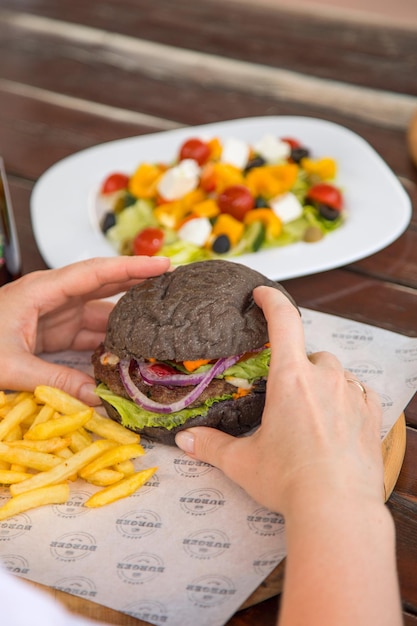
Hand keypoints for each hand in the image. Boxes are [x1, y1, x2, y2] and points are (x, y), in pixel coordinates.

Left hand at [0, 255, 169, 404]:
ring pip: (99, 315)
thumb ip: (56, 381)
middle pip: (104, 287)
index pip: (96, 273)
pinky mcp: (52, 336)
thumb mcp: (10, 366)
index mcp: (42, 291)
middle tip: (173, 289)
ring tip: (158, 329)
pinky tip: (126, 355)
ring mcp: (54, 317)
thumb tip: (100, 399)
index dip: (131, 267)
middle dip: (138, 286)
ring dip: (125, 324)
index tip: (163, 264)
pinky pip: (88, 337)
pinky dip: (107, 345)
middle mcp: (53, 299)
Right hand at [176, 286, 383, 514]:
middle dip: (296, 369)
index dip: (271, 300)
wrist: (337, 507)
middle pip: (309, 355)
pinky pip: (360, 393)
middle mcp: (324, 378)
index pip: (283, 321)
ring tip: (310, 414)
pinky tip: (338, 420)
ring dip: (322, 384)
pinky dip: (348, 399)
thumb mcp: (243, 462)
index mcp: (290, 378)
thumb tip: (185, 441)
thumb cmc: (289, 480)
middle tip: (284, 398)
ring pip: (335, 374)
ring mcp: (352, 394)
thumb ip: (211, 446)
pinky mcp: (372, 415)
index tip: (262, 293)